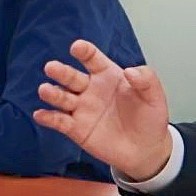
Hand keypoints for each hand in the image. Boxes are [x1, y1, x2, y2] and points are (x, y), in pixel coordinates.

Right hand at [33, 39, 171, 180]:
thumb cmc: (150, 117)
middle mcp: (92, 89)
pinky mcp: (76, 129)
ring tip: (45, 90)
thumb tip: (130, 71)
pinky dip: (49, 118)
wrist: (146, 149)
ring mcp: (82, 109)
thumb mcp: (154, 96)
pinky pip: (60, 122)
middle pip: (73, 78)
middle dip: (61, 72)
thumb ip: (146, 80)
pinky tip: (41, 114)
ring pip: (63, 98)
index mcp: (109, 76)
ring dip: (52, 94)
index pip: (94, 59)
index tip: (77, 47)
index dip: (85, 52)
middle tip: (51, 67)